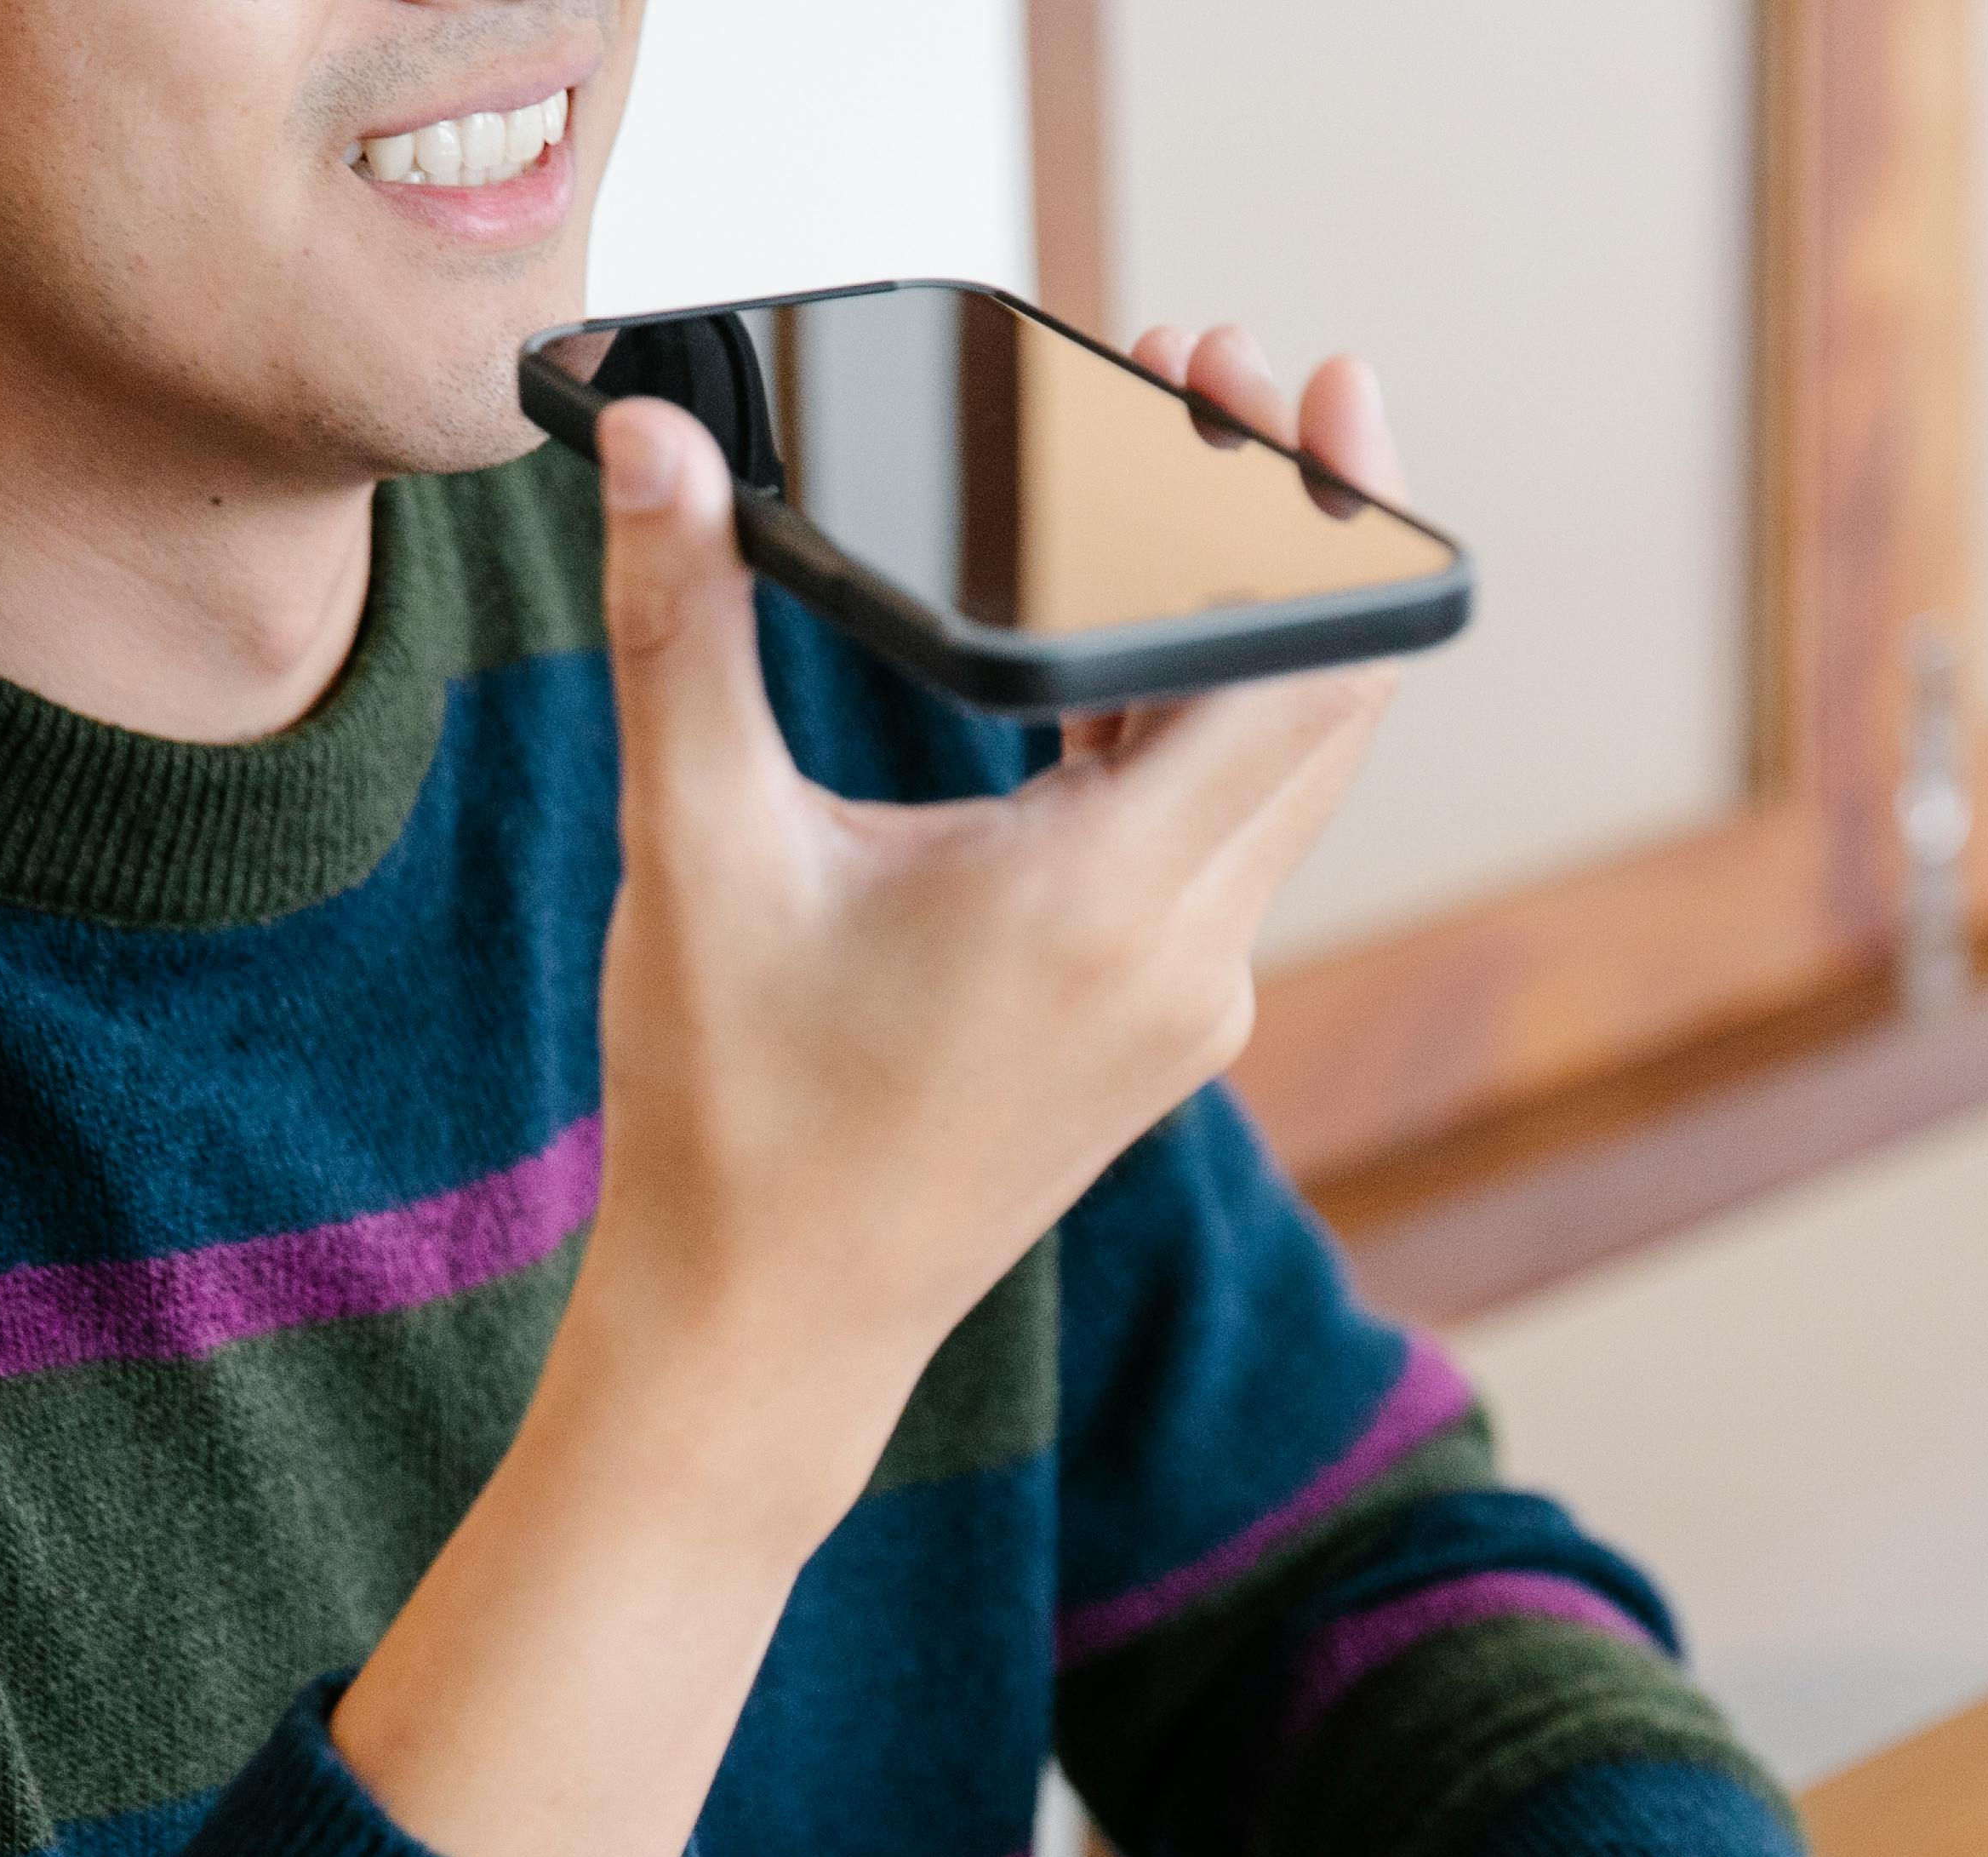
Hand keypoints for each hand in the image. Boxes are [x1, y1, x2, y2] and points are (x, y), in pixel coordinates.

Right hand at [331, 326, 1400, 1856]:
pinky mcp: (1156, 1032)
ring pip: (1275, 770)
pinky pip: (1218, 841)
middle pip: (1324, 697)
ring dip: (1235, 626)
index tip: (1298, 382)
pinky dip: (1186, 727)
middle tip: (1219, 386)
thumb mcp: (695, 851)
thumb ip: (684, 625)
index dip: (1331, 505)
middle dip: (1290, 525)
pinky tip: (1098, 657)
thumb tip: (656, 442)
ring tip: (1154, 489)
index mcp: (1107, 902)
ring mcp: (1187, 1005)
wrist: (760, 1342)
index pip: (1308, 661)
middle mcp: (1188, 956)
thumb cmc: (728, 1124)